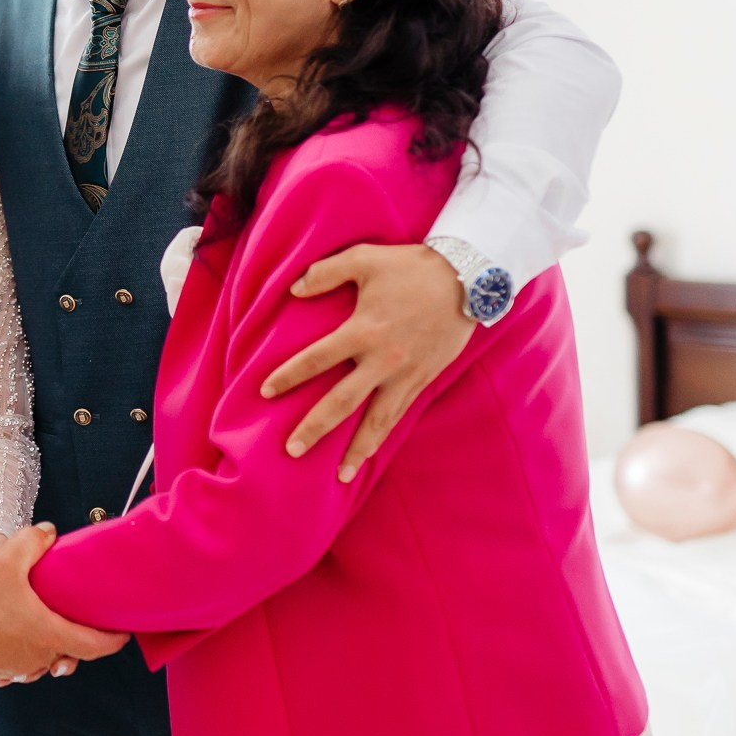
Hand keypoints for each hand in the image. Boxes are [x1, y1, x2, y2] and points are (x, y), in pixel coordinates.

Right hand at [0, 523, 126, 680]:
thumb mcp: (5, 561)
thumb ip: (32, 542)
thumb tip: (47, 532)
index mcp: (49, 634)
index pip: (94, 644)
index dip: (113, 639)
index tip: (122, 634)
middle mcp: (35, 656)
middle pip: (68, 653)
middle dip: (77, 637)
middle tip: (82, 620)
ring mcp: (13, 665)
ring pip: (41, 657)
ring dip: (47, 641)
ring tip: (44, 619)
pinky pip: (17, 659)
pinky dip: (22, 644)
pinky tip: (10, 626)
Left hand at [259, 242, 472, 482]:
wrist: (469, 278)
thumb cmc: (411, 267)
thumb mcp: (364, 259)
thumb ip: (324, 273)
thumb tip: (293, 290)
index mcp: (364, 330)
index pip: (317, 359)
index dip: (289, 376)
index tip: (266, 392)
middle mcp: (383, 360)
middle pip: (342, 402)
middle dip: (315, 429)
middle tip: (291, 450)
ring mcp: (406, 374)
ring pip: (377, 421)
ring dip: (358, 450)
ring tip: (342, 476)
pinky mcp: (424, 380)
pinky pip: (400, 414)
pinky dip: (384, 436)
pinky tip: (371, 452)